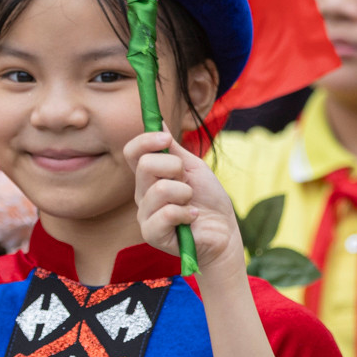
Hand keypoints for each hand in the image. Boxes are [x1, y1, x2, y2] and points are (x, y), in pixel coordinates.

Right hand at [126, 131, 242, 275]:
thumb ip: (174, 149)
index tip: (166, 139)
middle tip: (188, 183)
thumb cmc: (209, 200)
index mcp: (149, 177)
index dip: (146, 141)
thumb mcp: (193, 168)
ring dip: (184, 194)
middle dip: (176, 168)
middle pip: (145, 165)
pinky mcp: (152, 234)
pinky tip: (191, 218)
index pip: (132, 152)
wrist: (223, 232)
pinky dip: (186, 213)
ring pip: (159, 189)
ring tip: (191, 204)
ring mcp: (145, 215)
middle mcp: (142, 194)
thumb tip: (158, 122)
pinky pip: (166, 213)